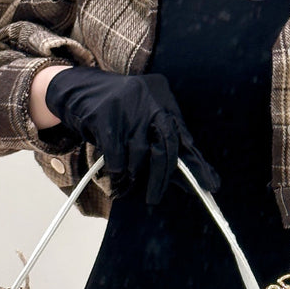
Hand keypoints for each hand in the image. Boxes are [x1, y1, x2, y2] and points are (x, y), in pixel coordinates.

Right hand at [44, 67, 218, 204]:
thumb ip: (167, 148)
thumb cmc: (119, 114)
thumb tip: (194, 181)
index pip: (185, 138)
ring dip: (132, 170)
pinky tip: (113, 169)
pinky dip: (115, 169)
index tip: (211, 185)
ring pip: (138, 155)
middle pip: (165, 147)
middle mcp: (149, 99)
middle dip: (160, 178)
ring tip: (125, 172)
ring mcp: (127, 106)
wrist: (78, 90)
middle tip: (154, 198)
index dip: (198, 164)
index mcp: (164, 100)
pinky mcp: (105, 116)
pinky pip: (116, 156)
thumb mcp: (146, 123)